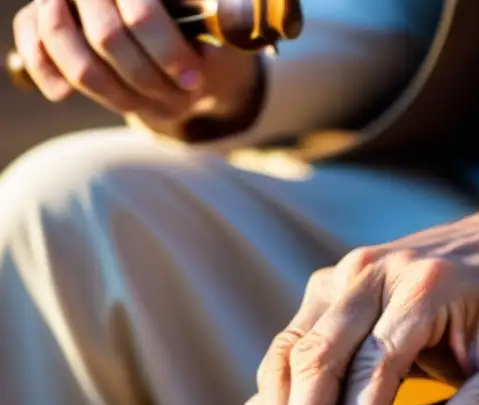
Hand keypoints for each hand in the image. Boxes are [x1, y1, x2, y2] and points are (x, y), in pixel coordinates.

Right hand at [12, 0, 257, 123]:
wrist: (186, 49)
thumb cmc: (207, 37)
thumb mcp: (226, 29)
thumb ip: (229, 22)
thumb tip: (232, 29)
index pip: (142, 11)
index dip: (166, 51)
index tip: (193, 80)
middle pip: (106, 34)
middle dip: (144, 78)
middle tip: (176, 98)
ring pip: (63, 40)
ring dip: (109, 86)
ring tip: (142, 104)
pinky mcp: (42, 17)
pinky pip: (32, 41)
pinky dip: (48, 71)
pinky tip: (63, 94)